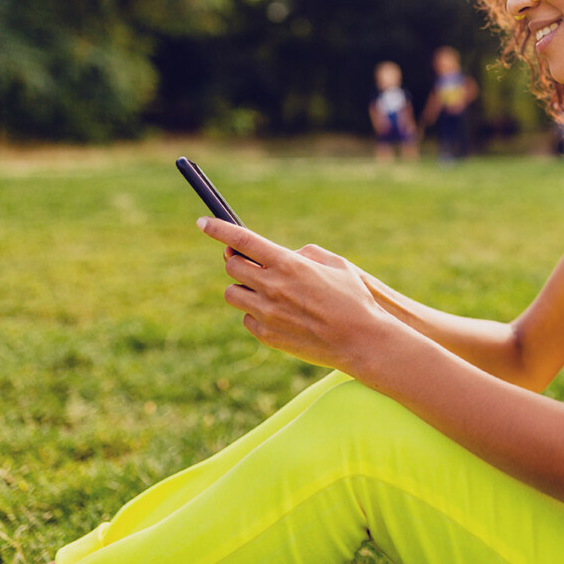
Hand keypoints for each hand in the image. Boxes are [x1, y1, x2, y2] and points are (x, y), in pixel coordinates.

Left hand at [199, 217, 384, 371]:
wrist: (361, 341)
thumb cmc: (353, 299)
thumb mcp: (336, 264)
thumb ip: (304, 254)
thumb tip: (283, 256)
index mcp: (288, 264)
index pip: (241, 240)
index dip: (218, 229)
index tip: (202, 222)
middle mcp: (271, 286)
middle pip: (232, 266)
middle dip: (238, 261)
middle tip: (253, 264)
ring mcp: (266, 313)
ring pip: (233, 294)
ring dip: (245, 288)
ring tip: (269, 292)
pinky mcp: (266, 335)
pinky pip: (247, 318)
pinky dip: (257, 313)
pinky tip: (281, 315)